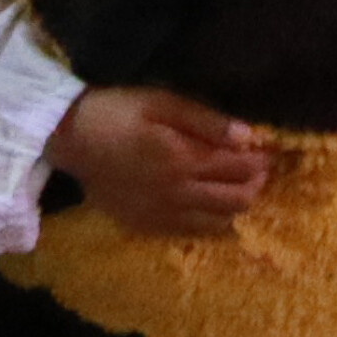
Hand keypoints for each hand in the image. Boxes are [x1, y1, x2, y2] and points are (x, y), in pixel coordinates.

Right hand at [45, 87, 270, 236]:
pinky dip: (211, 222)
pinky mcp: (148, 226)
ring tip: (236, 187)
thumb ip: (206, 121)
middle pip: (236, 201)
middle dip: (255, 185)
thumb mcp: (162, 103)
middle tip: (256, 169)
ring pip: (219, 223)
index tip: (265, 151)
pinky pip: (192, 232)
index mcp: (183, 160)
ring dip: (236, 206)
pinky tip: (210, 207)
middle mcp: (177, 194)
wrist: (70, 139)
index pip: (239, 168)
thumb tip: (248, 136)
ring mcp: (162, 215)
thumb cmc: (118, 112)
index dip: (260, 161)